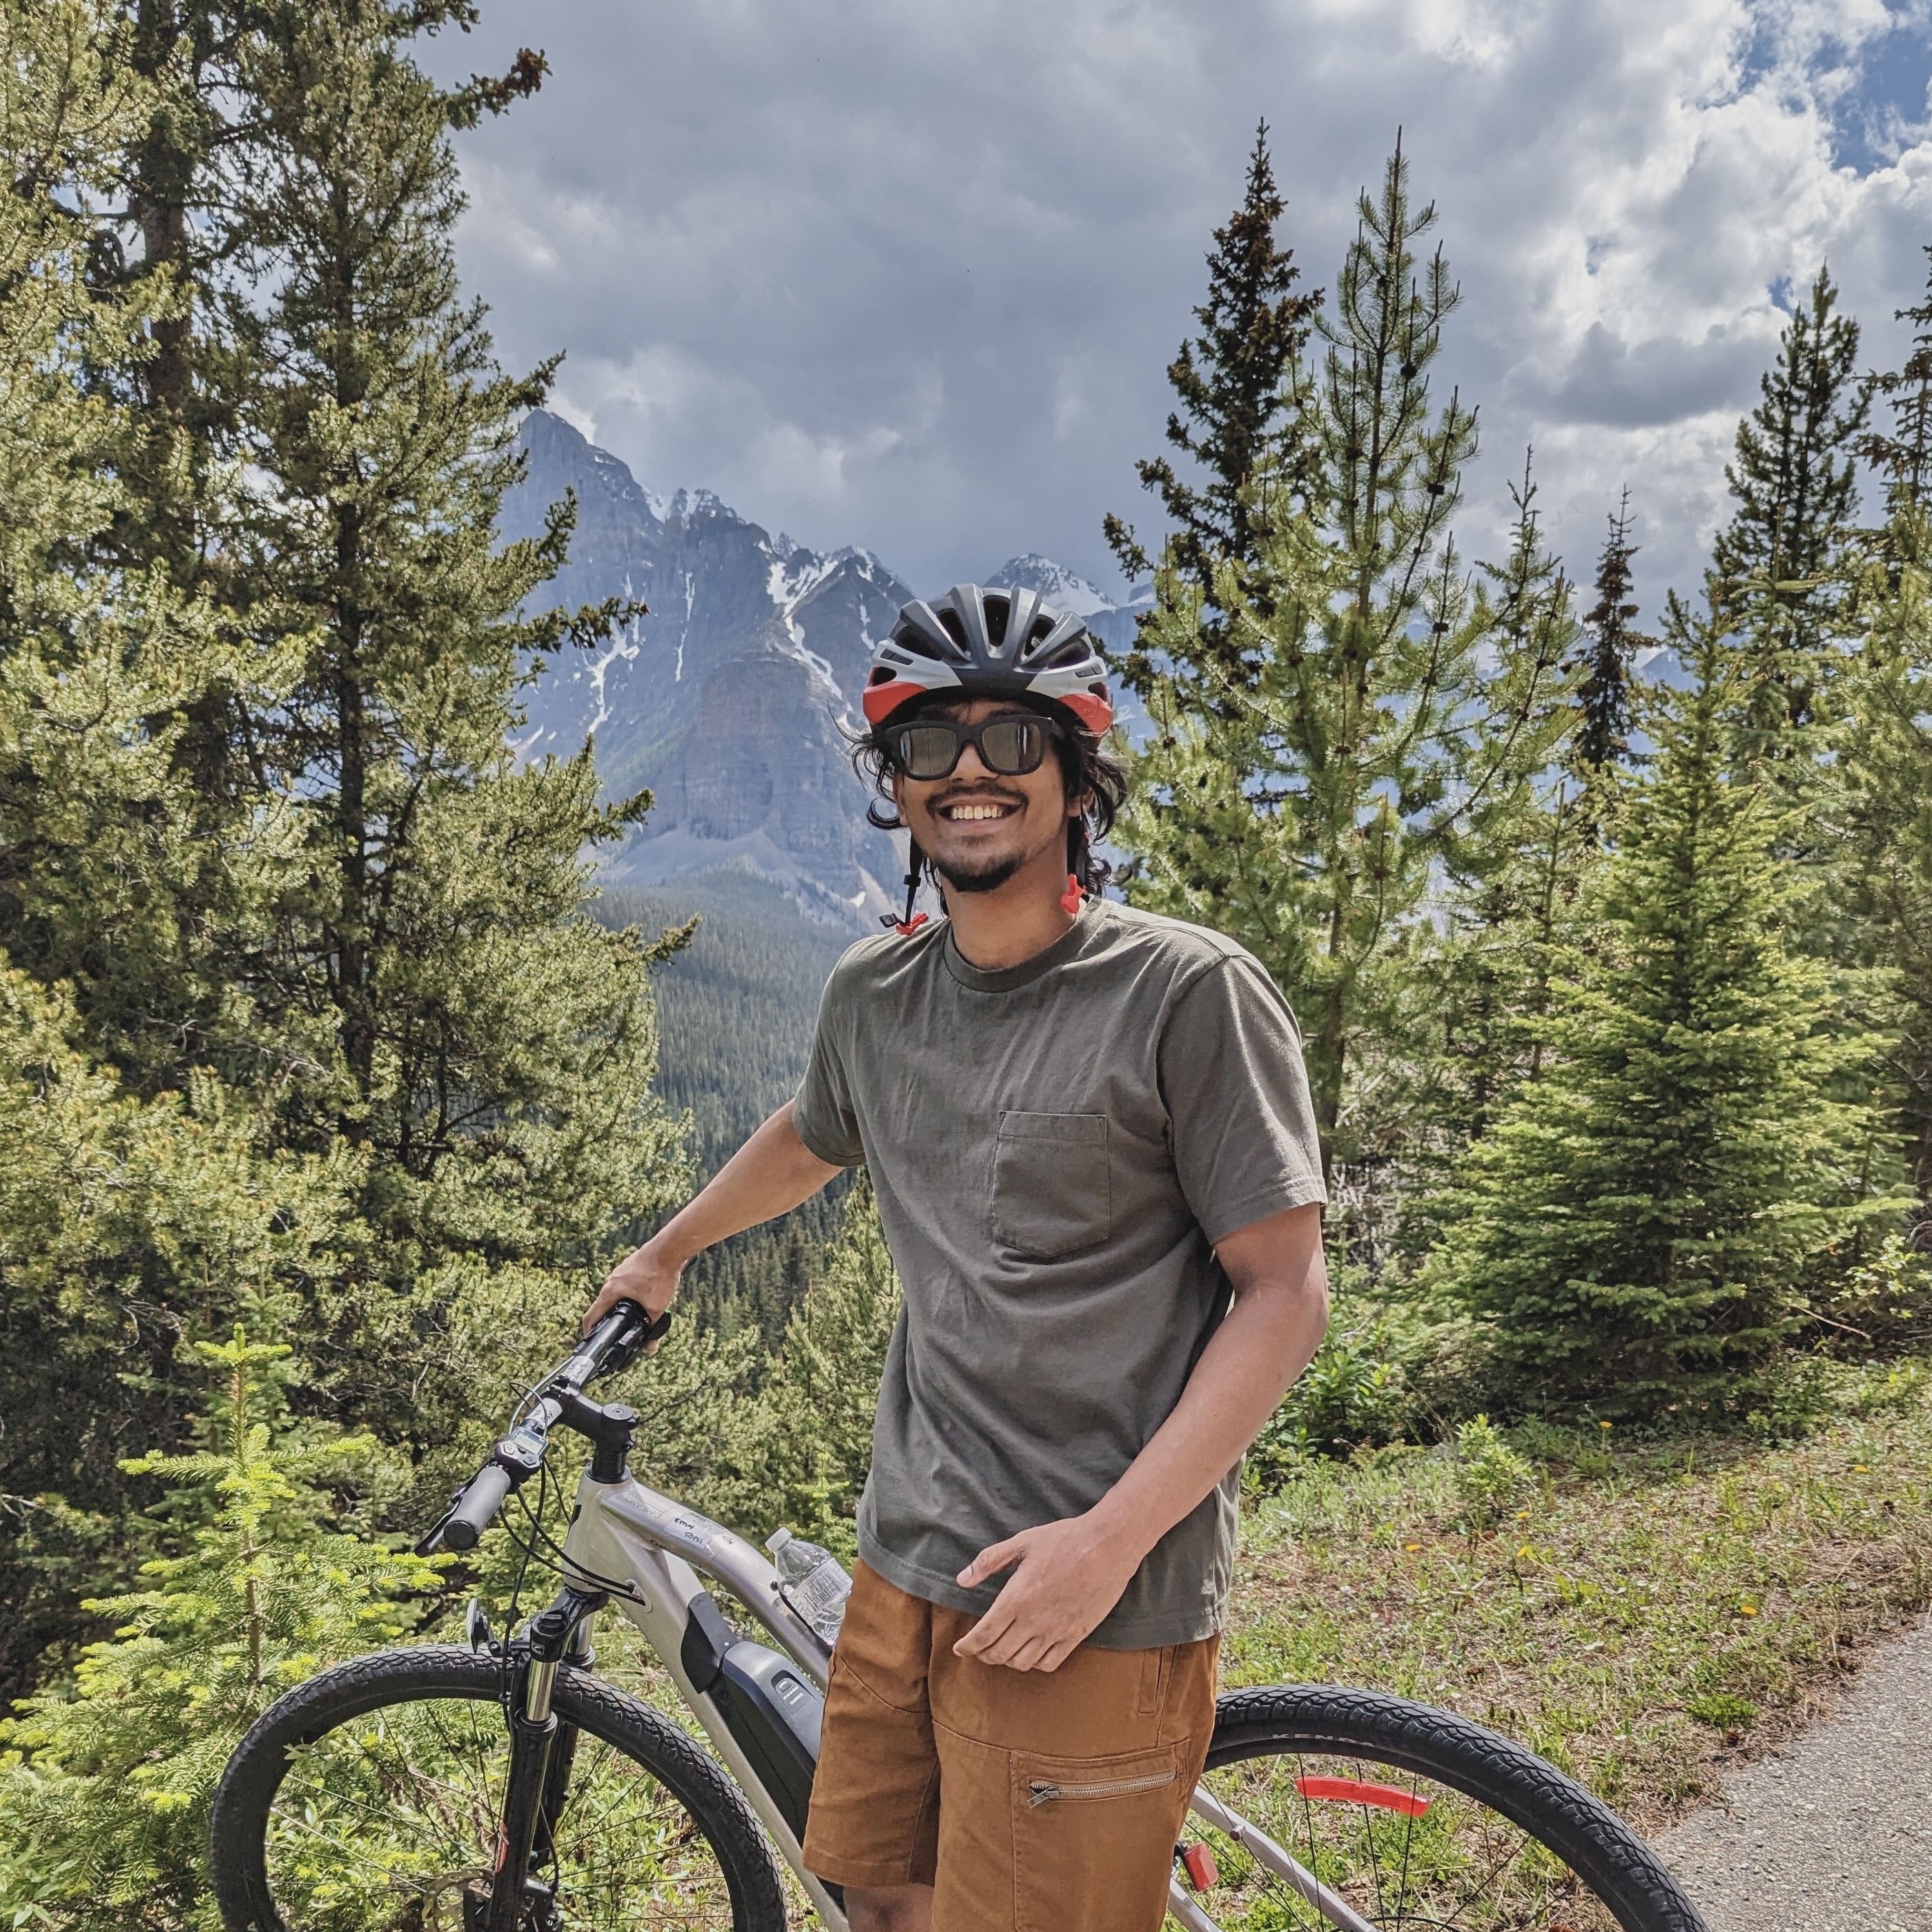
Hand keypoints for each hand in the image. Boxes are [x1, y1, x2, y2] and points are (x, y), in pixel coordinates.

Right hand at [582, 1237, 681, 1338]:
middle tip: (613, 1333)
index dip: (588, 1332)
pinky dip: (630, 1295)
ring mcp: (621, 1272)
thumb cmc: (658, 1274)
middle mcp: (611, 1281)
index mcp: (610, 1292)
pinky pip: (626, 1285)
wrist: (669, 1249)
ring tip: (630, 1318)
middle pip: (603, 1305)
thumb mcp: (655, 1308)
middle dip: (608, 1320)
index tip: (590, 1341)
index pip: (591, 1316)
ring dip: (620, 1306)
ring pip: (616, 1294)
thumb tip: (650, 1347)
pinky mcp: (631, 1267)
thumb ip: (652, 1329)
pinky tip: (642, 1300)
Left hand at [950, 1512, 1143, 1672]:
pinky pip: (1049, 1663)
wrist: (1107, 1546)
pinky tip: (1030, 1652)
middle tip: (978, 1648)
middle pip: (999, 1654)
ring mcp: (1056, 1631)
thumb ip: (989, 1561)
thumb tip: (962, 1579)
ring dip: (1007, 1660)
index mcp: (1016, 1598)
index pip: (983, 1635)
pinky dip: (1034, 1663)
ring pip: (1022, 1662)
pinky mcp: (1076, 1636)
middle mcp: (1033, 1621)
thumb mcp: (1022, 1542)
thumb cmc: (1064, 1540)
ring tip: (1002, 1649)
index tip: (959, 1648)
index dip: (967, 1646)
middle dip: (983, 1654)